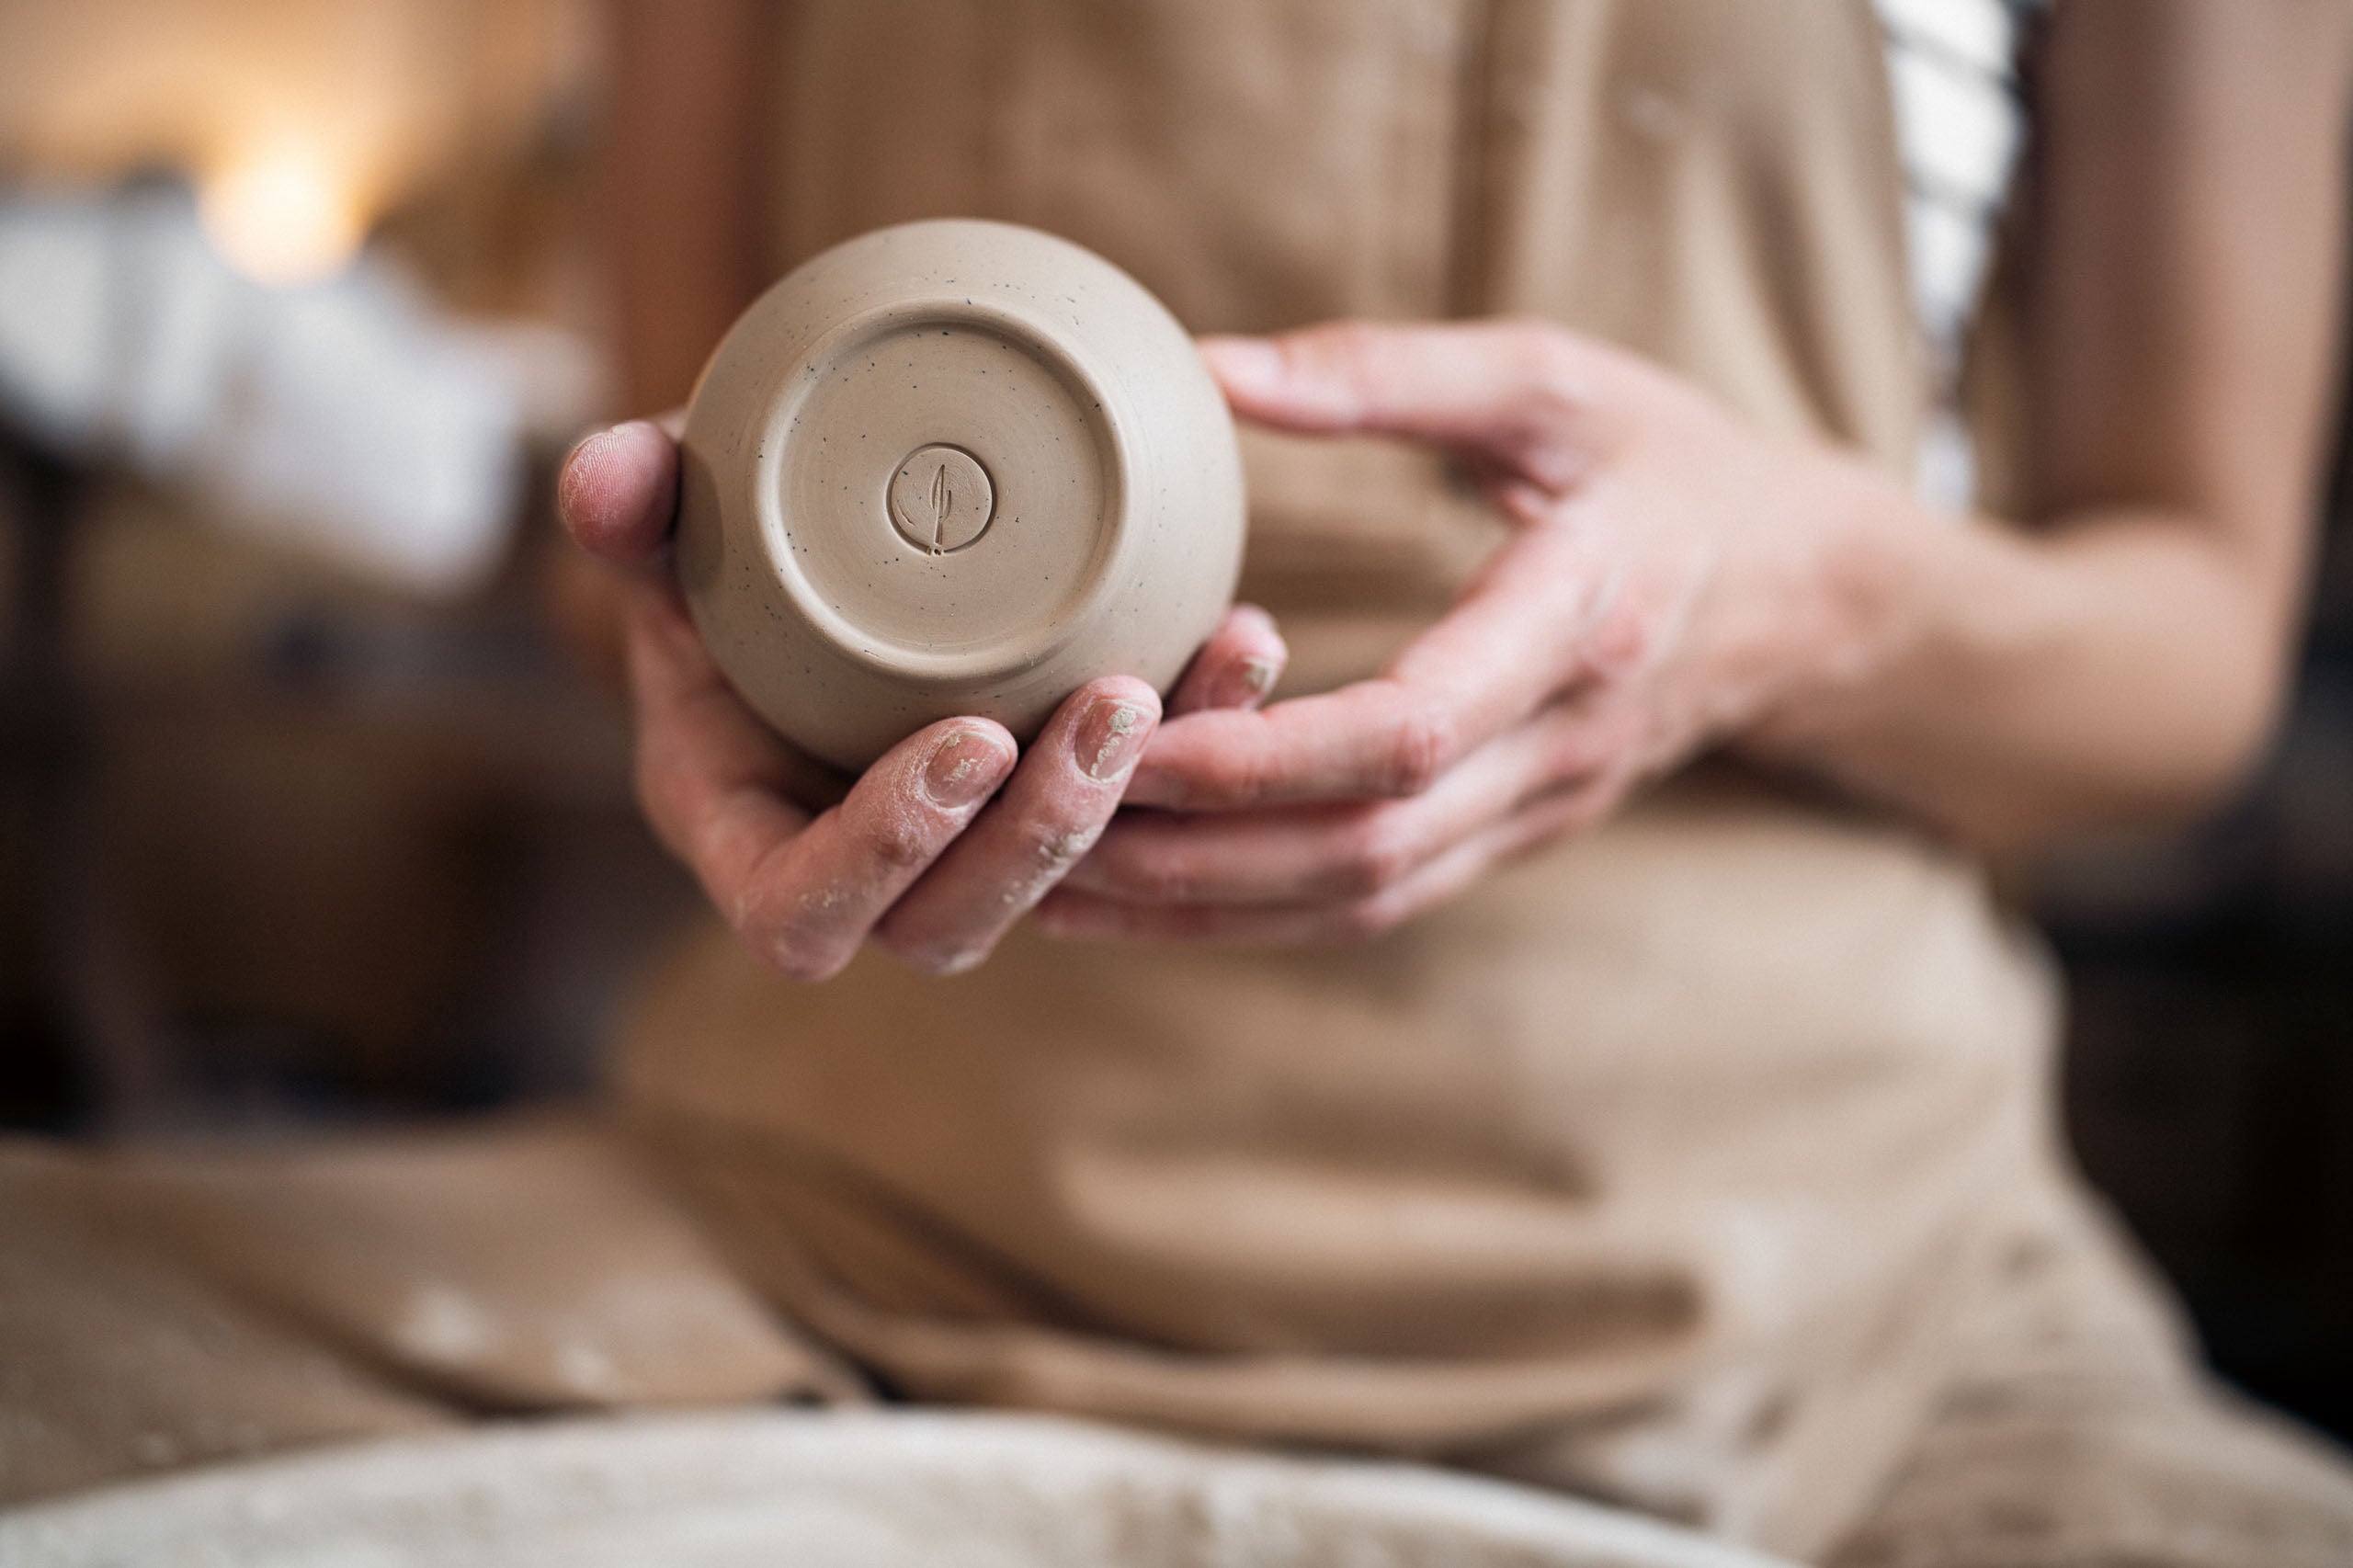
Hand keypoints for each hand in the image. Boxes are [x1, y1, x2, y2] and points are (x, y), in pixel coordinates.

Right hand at [556, 415, 1288, 977]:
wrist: (804, 565)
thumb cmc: (713, 555)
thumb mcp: (666, 525)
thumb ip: (631, 505)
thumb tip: (601, 481)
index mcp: (749, 835)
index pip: (801, 913)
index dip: (883, 854)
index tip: (965, 740)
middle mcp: (861, 873)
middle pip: (952, 927)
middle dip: (1042, 833)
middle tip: (1114, 707)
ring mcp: (962, 855)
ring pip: (1062, 891)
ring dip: (1133, 799)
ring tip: (1192, 673)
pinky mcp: (1045, 812)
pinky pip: (1135, 818)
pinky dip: (1200, 735)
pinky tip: (1247, 636)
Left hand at [1042, 320, 1884, 943]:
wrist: (1800, 593)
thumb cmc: (1669, 465)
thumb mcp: (1554, 381)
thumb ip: (1390, 370)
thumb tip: (1214, 368)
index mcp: (1580, 618)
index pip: (1415, 726)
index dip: (1263, 752)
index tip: (1125, 737)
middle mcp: (1558, 741)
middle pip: (1364, 841)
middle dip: (1195, 851)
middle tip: (1042, 820)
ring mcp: (1538, 809)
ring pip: (1358, 896)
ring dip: (1203, 906)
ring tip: (1054, 880)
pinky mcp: (1509, 838)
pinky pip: (1372, 903)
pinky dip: (1250, 917)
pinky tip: (1143, 905)